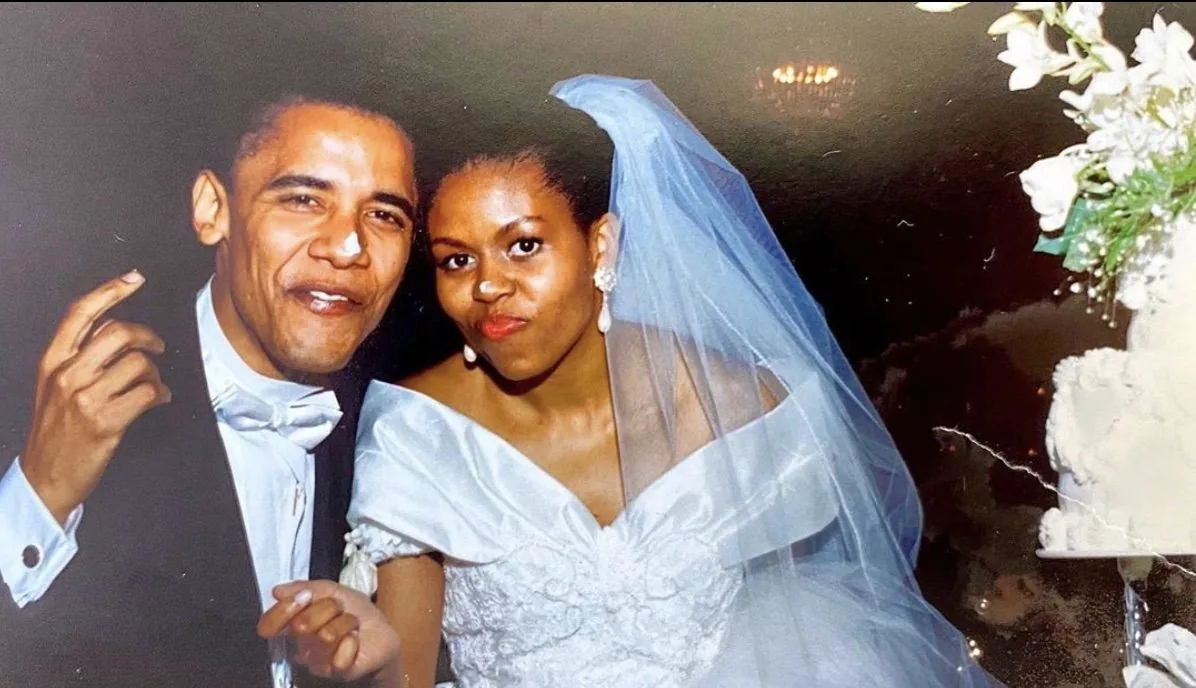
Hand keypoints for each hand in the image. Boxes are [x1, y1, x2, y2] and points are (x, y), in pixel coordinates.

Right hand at [20, 270, 170, 523]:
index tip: (135, 277)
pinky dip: (161, 393)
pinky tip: (159, 399)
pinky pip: (148, 392)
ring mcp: (86, 398)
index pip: (80, 313)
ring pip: (138, 363)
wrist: (45, 476)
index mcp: (51, 361)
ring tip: (153, 384)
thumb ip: (80, 356)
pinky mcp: (106, 421)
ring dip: (154, 372)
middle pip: (119, 332)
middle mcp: (66, 375)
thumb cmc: (55, 429)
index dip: (110, 290)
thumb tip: (118, 327)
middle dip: (147, 336)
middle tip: (157, 347)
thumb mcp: (54, 385)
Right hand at [258, 580, 402, 682]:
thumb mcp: (332, 590)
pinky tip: (355, 640)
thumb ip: (306, 587)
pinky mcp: (337, 671)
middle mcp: (301, 645)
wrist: (382, 631)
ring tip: (351, 624)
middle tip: (339, 610)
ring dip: (346, 622)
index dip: (283, 610)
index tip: (303, 597)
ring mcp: (317, 661)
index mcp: (295, 624)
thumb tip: (278, 591)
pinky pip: (338, 657)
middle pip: (302, 624)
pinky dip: (352, 642)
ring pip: (325, 635)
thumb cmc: (355, 612)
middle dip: (328, 608)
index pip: (269, 624)